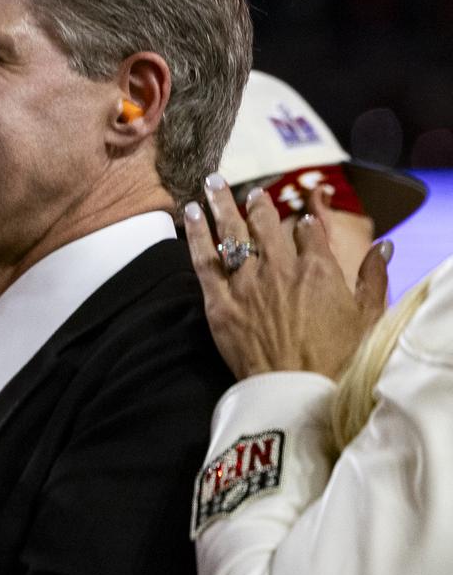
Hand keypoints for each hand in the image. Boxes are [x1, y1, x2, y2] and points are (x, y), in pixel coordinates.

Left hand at [184, 177, 389, 380]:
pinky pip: (203, 259)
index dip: (304, 222)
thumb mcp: (369, 317)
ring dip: (221, 204)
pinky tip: (189, 212)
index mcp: (319, 269)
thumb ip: (374, 277)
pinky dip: (195, 233)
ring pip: (231, 233)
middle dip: (257, 204)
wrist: (297, 392)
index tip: (299, 218)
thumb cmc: (339, 359)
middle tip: (250, 191)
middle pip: (265, 224)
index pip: (307, 231)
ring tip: (212, 182)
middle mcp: (280, 269)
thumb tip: (384, 247)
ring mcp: (247, 284)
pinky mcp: (220, 302)